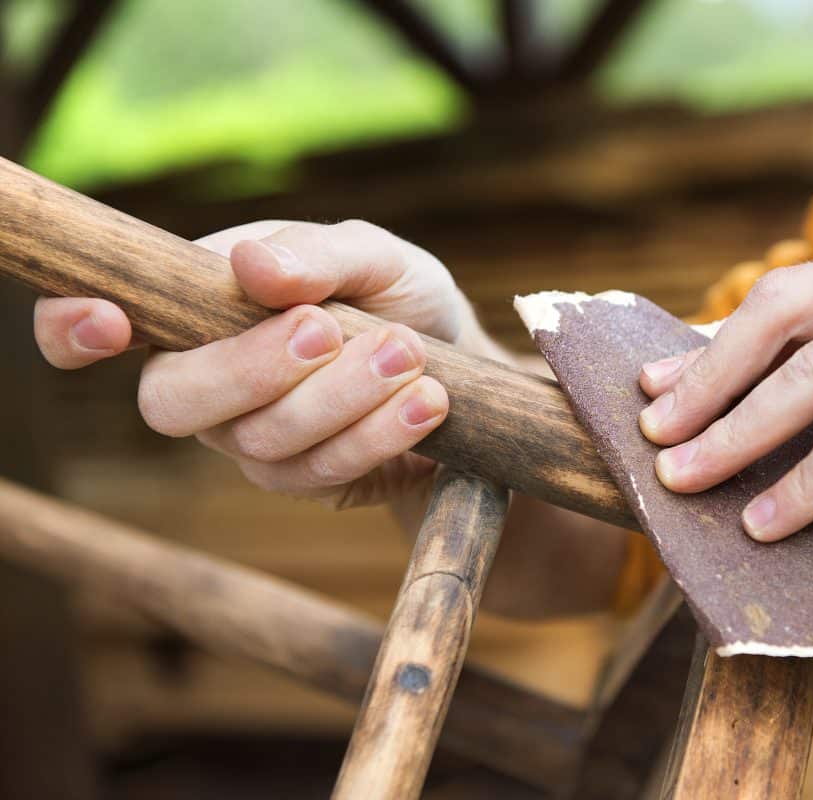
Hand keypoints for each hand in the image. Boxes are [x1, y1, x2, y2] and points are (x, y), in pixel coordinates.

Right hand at [34, 219, 479, 509]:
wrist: (462, 358)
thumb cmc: (397, 293)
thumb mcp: (374, 255)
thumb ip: (316, 254)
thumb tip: (251, 264)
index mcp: (197, 303)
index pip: (96, 321)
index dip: (72, 328)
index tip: (110, 322)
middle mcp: (206, 377)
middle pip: (172, 401)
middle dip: (250, 368)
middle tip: (326, 329)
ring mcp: (250, 436)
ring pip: (259, 439)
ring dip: (340, 396)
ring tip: (408, 353)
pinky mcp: (305, 478)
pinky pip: (321, 471)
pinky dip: (378, 432)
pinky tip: (426, 400)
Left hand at [637, 237, 812, 600]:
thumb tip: (741, 403)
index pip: (792, 297)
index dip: (716, 343)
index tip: (657, 385)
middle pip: (783, 316)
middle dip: (707, 380)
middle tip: (653, 430)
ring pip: (808, 380)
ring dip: (734, 437)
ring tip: (682, 479)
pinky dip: (802, 487)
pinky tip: (764, 524)